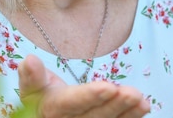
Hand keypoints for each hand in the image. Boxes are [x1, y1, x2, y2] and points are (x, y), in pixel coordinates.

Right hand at [18, 54, 149, 117]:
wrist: (46, 117)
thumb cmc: (42, 99)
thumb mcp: (32, 88)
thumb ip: (32, 76)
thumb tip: (29, 60)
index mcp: (51, 111)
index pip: (71, 103)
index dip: (89, 96)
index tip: (107, 87)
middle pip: (94, 117)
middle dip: (114, 105)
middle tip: (133, 93)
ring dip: (127, 113)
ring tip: (143, 101)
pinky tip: (143, 108)